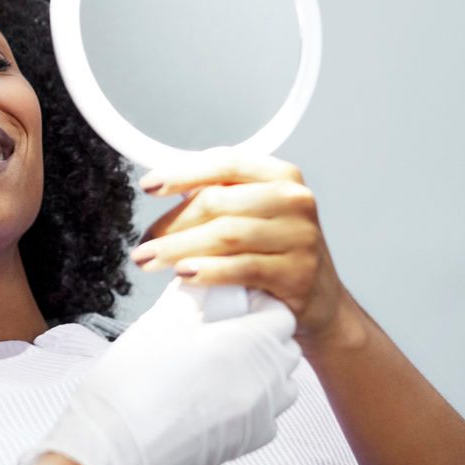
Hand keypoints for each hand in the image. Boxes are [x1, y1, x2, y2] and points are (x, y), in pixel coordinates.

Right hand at [28, 281, 302, 464]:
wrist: (114, 449)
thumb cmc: (132, 384)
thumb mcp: (160, 323)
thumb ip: (191, 296)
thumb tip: (202, 282)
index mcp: (248, 345)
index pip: (280, 315)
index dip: (256, 304)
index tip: (228, 305)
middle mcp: (265, 382)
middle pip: (285, 348)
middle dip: (262, 335)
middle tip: (222, 332)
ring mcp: (259, 418)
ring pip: (281, 384)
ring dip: (262, 370)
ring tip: (221, 366)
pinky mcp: (246, 444)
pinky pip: (267, 415)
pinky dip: (253, 402)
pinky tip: (216, 398)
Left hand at [129, 149, 355, 348]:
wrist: (322, 301)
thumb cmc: (277, 254)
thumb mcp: (257, 215)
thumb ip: (222, 199)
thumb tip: (167, 193)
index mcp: (280, 176)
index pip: (225, 163)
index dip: (182, 173)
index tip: (148, 186)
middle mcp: (294, 199)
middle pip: (218, 203)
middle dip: (171, 223)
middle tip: (143, 243)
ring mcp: (299, 237)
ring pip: (225, 235)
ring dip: (178, 248)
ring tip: (150, 260)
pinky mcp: (296, 273)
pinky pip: (242, 267)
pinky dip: (208, 270)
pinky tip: (184, 274)